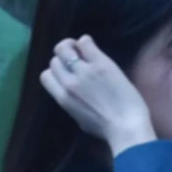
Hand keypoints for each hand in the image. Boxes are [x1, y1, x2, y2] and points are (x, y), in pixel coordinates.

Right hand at [40, 35, 154, 155]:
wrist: (126, 126)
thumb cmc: (105, 129)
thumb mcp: (80, 119)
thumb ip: (71, 104)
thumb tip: (71, 94)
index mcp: (62, 98)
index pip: (46, 76)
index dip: (56, 72)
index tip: (66, 73)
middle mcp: (68, 83)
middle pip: (54, 61)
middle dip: (64, 59)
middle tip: (77, 60)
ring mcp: (83, 71)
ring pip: (64, 48)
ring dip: (71, 46)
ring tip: (83, 51)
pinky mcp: (100, 63)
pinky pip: (84, 42)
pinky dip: (86, 42)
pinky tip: (93, 49)